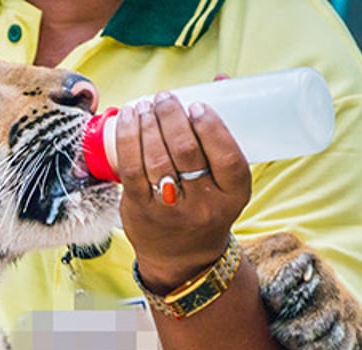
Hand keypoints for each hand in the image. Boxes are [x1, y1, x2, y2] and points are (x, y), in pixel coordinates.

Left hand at [114, 89, 251, 291]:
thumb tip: (220, 80)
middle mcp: (203, 205)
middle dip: (171, 117)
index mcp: (233, 196)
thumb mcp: (226, 181)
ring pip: (157, 158)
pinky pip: (132, 169)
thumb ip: (222, 133)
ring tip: (146, 105)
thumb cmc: (206, 204)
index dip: (211, 128)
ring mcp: (169, 210)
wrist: (183, 257)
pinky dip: (128, 138)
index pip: (227, 158)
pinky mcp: (140, 209)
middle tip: (165, 98)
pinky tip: (129, 119)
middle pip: (186, 153)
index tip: (197, 106)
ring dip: (148, 124)